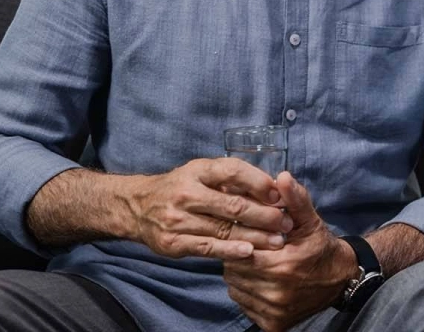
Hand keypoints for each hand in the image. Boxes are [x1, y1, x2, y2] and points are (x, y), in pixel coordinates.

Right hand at [128, 158, 290, 260]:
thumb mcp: (203, 173)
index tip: (280, 195)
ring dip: (255, 236)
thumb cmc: (181, 187)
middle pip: (233, 205)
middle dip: (265, 215)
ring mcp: (177, 219)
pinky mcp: (173, 242)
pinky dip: (230, 250)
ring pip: (224, 229)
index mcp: (198, 171)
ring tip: (278, 241)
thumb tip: (274, 187)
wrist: (137, 207)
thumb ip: (233, 179)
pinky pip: (207, 247)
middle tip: (286, 223)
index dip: (259, 183)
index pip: (233, 172)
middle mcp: (186, 193)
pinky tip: (249, 252)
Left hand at [224, 171, 356, 331]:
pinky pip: (244, 305)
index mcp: (283, 265)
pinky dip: (247, 292)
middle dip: (240, 257)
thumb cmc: (321, 247)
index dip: (244, 241)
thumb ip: (294, 199)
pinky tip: (262, 282)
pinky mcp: (272, 324)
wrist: (341, 280)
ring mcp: (273, 311)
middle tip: (255, 249)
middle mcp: (276, 292)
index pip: (241, 250)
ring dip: (241, 275)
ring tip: (258, 264)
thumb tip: (282, 177)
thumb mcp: (311, 221)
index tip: (252, 236)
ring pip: (236, 288)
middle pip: (234, 270)